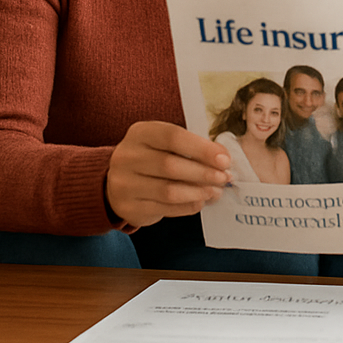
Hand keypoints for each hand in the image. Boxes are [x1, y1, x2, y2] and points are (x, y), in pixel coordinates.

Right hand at [105, 121, 231, 226]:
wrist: (118, 182)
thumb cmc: (152, 157)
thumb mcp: (165, 143)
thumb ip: (191, 147)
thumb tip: (223, 158)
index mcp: (140, 133)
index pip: (173, 137)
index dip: (201, 149)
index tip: (224, 159)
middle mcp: (127, 157)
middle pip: (171, 165)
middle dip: (203, 173)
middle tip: (223, 177)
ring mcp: (124, 184)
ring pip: (169, 191)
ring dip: (198, 192)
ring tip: (215, 191)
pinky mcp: (129, 208)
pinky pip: (165, 209)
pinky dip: (187, 206)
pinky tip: (200, 201)